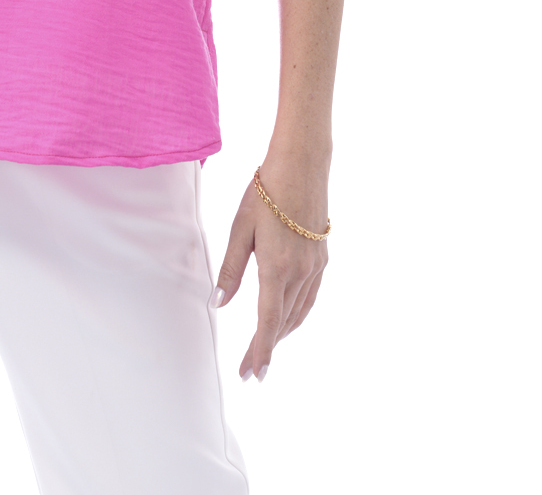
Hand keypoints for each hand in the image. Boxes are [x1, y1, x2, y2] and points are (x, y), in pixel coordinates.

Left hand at [211, 153, 328, 381]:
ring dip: (283, 333)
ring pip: (300, 312)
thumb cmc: (265, 192)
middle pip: (283, 322)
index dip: (259, 351)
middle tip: (250, 369)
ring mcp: (315, 266)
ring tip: (266, 347)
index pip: (267, 321)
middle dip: (267, 347)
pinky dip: (298, 314)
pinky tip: (289, 316)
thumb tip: (218, 304)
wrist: (303, 166)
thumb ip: (231, 269)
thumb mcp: (240, 228)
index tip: (250, 375)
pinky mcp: (322, 257)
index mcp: (276, 267)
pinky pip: (310, 296)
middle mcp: (300, 272)